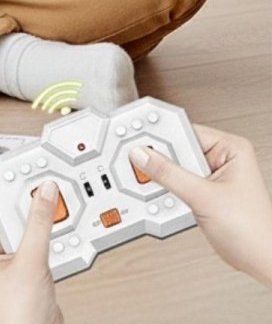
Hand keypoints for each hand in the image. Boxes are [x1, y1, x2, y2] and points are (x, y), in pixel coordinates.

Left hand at [0, 181, 62, 323]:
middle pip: (13, 215)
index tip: (27, 167)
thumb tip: (44, 194)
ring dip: (45, 222)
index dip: (12, 187)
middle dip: (33, 205)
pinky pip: (38, 243)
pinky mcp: (27, 268)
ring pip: (28, 228)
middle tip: (49, 184)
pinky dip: (51, 238)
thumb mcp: (30, 263)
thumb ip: (40, 225)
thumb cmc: (19, 317)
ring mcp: (8, 260)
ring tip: (59, 206)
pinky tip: (61, 231)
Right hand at [130, 126, 271, 287]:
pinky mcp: (204, 192)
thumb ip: (169, 174)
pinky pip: (177, 181)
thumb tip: (142, 154)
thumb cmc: (255, 232)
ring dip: (161, 175)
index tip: (133, 132)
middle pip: (176, 147)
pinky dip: (166, 187)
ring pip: (174, 165)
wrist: (263, 263)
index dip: (158, 132)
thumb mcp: (205, 198)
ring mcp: (212, 175)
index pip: (184, 129)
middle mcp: (222, 158)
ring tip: (147, 178)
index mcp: (230, 147)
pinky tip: (159, 191)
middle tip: (135, 158)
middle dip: (158, 157)